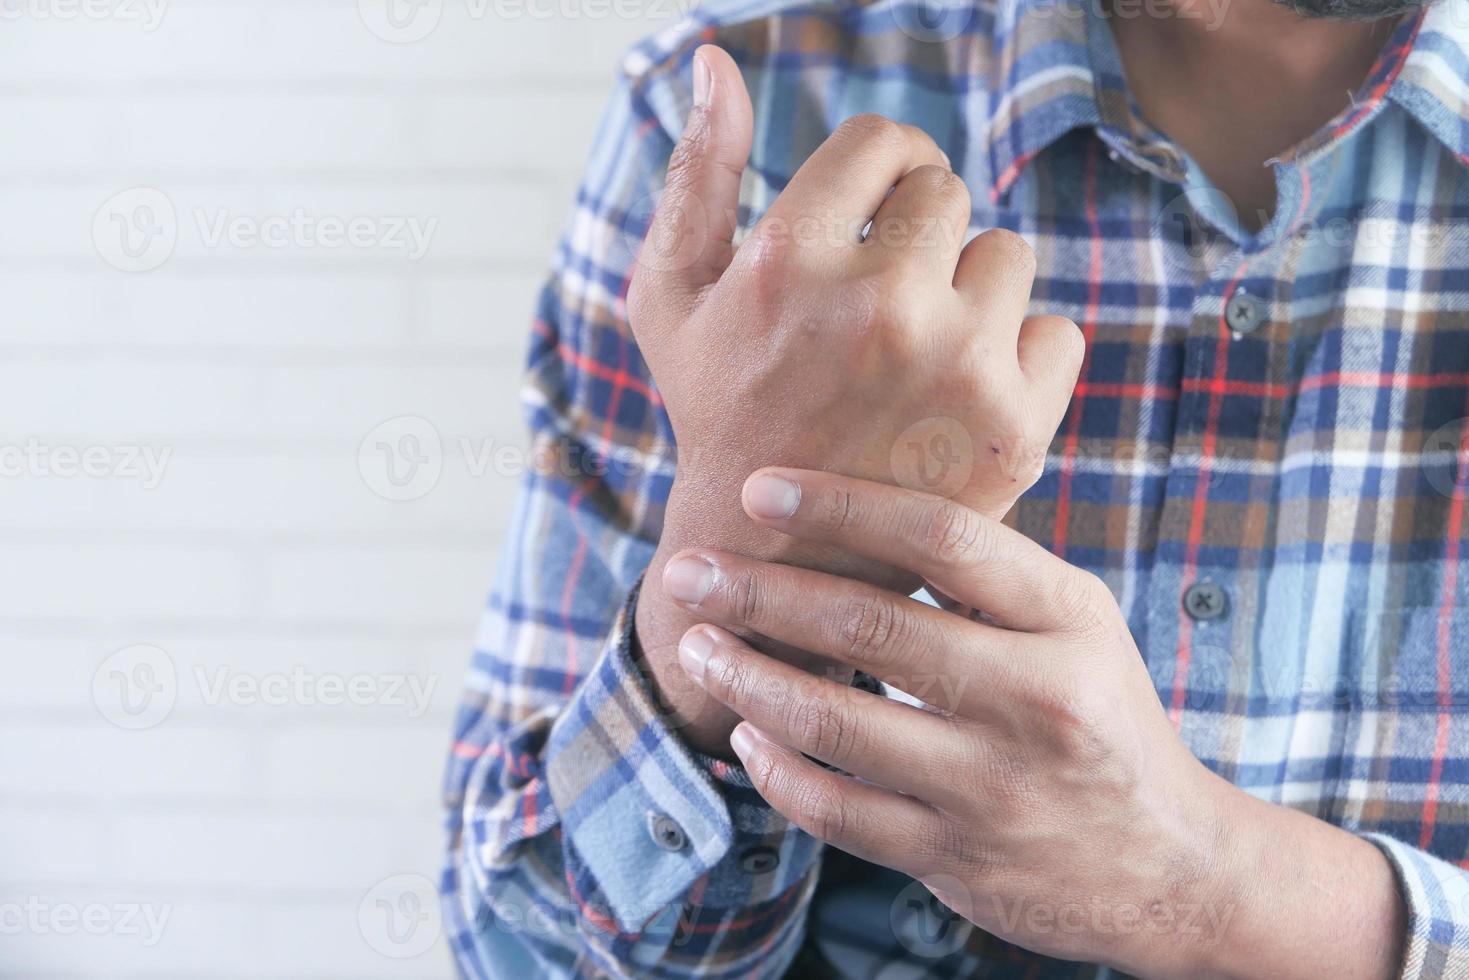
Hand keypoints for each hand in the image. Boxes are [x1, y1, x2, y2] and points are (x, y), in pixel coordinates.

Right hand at [627, 46, 1082, 751]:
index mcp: (790, 262)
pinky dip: (1020, 353)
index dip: (876, 175)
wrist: (772, 558)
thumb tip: (713, 58)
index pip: (885, 142)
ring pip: (1009, 254)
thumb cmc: (716, 409)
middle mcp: (881, 308)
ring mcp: (957, 369)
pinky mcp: (1016, 428)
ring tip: (918, 348)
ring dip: (969, 287)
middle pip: (948, 191)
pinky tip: (961, 391)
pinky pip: (1058, 329)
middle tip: (883, 297)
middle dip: (916, 231)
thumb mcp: (671, 294)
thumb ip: (697, 170)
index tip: (864, 221)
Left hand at [662, 467, 1405, 978]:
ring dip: (748, 679)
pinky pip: (837, 811)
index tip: (760, 488)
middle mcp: (1036, 699)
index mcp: (1069, 618)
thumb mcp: (1076, 626)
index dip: (843, 505)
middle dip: (762, 592)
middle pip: (873, 627)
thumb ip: (987, 575)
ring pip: (838, 725)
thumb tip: (853, 505)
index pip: (944, 538)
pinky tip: (747, 733)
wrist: (1167, 866)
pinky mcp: (955, 858)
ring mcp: (994, 787)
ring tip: (696, 645)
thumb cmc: (1097, 716)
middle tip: (687, 570)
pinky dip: (776, 768)